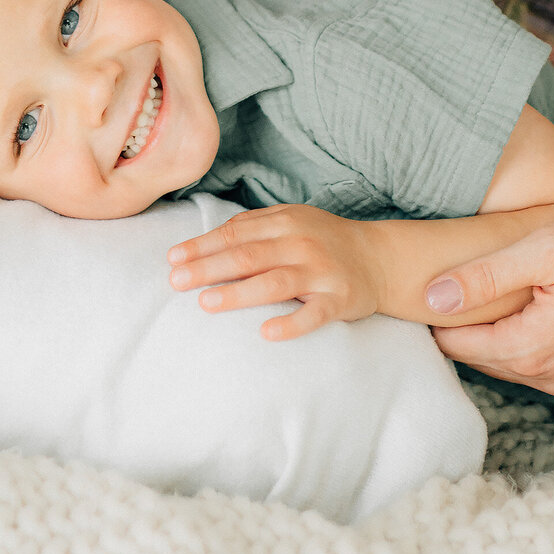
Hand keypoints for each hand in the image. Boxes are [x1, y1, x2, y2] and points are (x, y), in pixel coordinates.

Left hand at [167, 204, 382, 340]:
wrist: (379, 258)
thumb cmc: (323, 239)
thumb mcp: (291, 220)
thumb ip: (253, 226)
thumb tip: (207, 239)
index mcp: (284, 222)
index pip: (235, 233)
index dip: (202, 246)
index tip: (173, 259)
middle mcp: (300, 244)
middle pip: (248, 256)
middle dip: (208, 268)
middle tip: (177, 282)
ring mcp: (321, 272)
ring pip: (274, 283)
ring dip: (238, 293)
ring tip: (206, 303)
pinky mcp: (339, 300)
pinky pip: (313, 315)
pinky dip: (291, 324)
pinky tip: (265, 332)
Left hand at [428, 219, 553, 394]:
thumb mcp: (539, 251)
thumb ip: (487, 276)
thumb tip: (434, 299)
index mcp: (532, 347)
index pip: (457, 346)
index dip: (436, 320)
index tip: (420, 294)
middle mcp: (549, 373)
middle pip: (477, 359)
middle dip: (458, 329)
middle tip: (440, 295)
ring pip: (502, 365)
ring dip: (484, 339)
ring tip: (470, 303)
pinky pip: (527, 366)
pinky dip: (510, 344)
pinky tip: (506, 316)